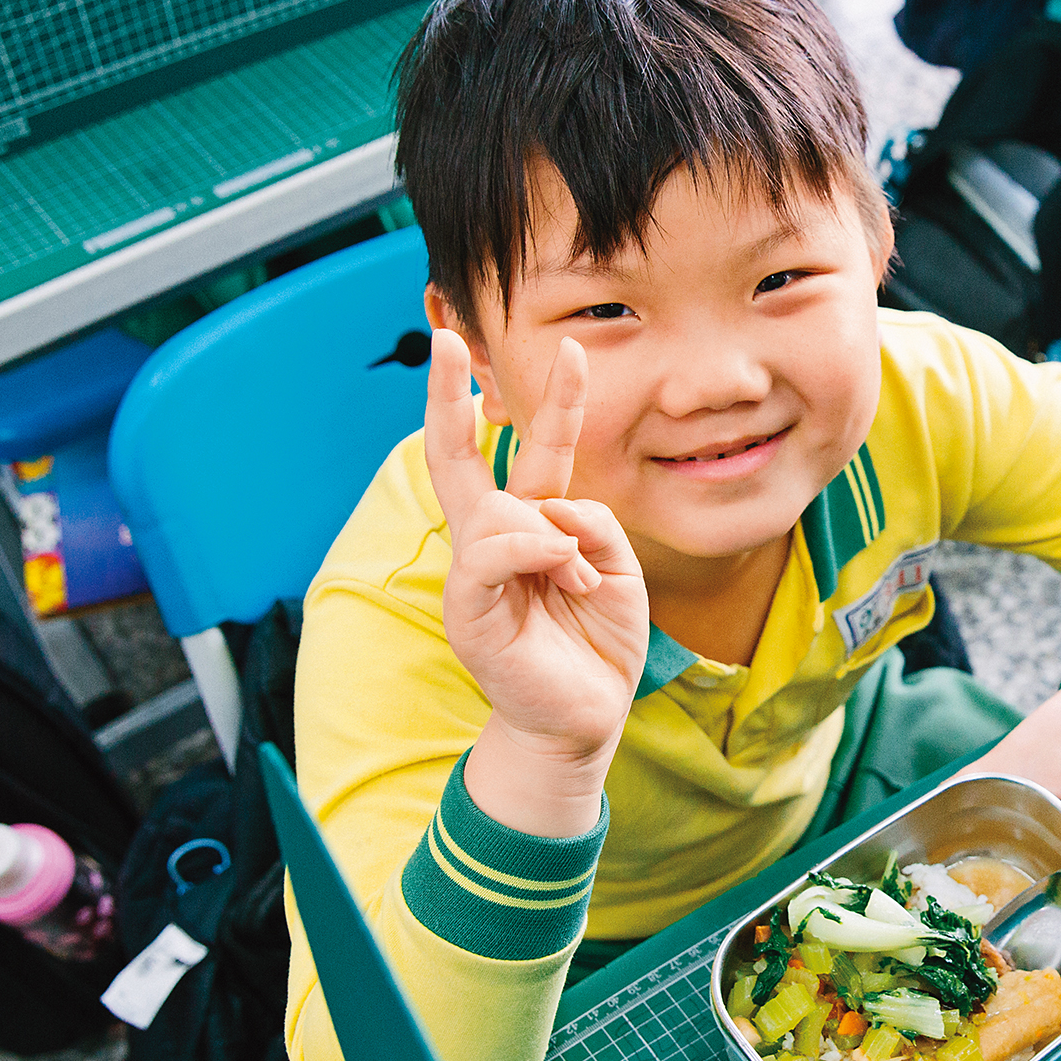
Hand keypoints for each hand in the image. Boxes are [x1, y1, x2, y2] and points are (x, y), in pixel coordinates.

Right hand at [424, 327, 647, 836]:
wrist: (584, 720)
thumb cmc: (598, 646)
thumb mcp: (618, 571)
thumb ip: (593, 526)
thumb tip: (552, 513)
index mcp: (534, 526)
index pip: (531, 451)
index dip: (553, 403)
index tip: (574, 351)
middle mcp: (495, 541)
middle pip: (457, 457)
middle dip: (445, 397)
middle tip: (442, 339)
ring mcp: (474, 573)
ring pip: (495, 511)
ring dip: (553, 537)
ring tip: (580, 580)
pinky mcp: (467, 609)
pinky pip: (492, 553)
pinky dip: (539, 555)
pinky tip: (567, 581)